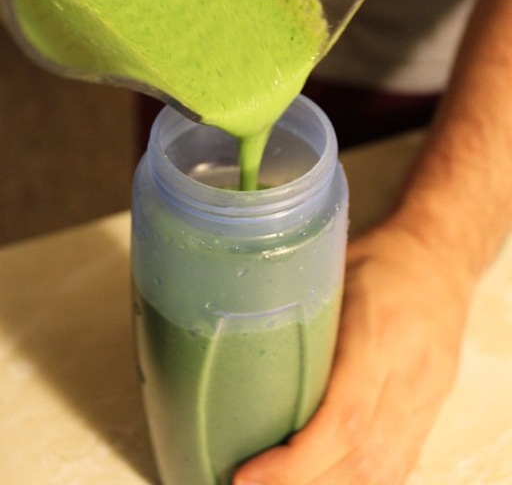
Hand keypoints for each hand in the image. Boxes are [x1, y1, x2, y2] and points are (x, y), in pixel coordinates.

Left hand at [234, 219, 472, 484]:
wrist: (442, 259)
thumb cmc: (381, 257)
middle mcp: (408, 377)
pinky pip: (398, 467)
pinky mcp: (428, 413)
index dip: (294, 462)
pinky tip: (324, 481)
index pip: (343, 419)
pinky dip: (357, 483)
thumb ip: (298, 310)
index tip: (247, 475)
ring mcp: (424, 401)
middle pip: (360, 459)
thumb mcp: (333, 268)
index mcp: (379, 335)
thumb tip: (237, 339)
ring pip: (382, 473)